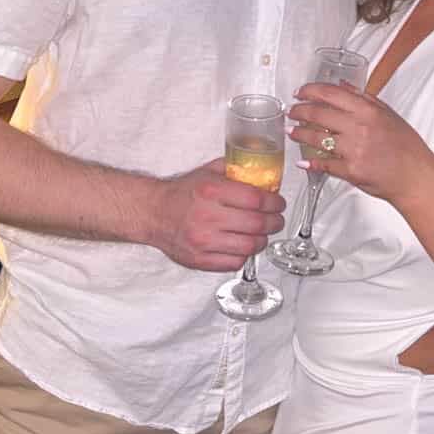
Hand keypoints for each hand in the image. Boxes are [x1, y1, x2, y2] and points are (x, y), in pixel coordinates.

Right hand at [151, 159, 285, 271]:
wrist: (154, 213)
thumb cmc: (182, 193)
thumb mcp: (208, 172)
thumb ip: (235, 170)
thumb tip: (264, 174)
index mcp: (211, 190)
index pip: (256, 198)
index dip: (275, 202)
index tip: (279, 203)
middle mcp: (207, 215)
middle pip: (257, 223)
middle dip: (275, 222)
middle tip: (277, 220)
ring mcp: (203, 240)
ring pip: (250, 245)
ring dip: (262, 240)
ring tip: (262, 234)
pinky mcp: (200, 259)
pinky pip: (234, 262)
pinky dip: (245, 255)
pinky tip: (243, 245)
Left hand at [287, 84, 433, 207]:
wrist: (416, 177)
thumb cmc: (407, 147)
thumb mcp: (389, 114)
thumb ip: (364, 98)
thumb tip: (342, 85)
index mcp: (368, 110)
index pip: (330, 93)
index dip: (309, 91)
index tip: (300, 92)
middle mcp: (359, 127)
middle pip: (318, 113)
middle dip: (299, 111)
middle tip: (292, 111)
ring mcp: (353, 150)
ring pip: (316, 138)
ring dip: (299, 134)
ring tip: (292, 132)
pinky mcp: (351, 171)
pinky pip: (324, 164)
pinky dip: (311, 162)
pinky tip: (304, 160)